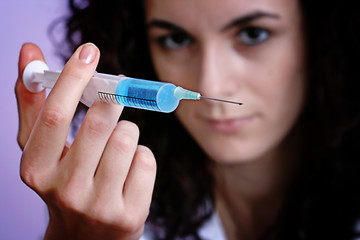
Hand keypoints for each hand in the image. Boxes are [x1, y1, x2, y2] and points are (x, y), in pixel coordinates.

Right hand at [15, 43, 155, 239]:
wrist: (86, 237)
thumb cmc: (64, 181)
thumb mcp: (42, 148)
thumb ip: (34, 101)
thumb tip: (30, 51)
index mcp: (36, 170)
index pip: (55, 116)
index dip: (73, 78)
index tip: (89, 52)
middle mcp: (65, 191)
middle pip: (100, 122)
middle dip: (112, 101)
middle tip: (113, 97)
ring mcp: (99, 206)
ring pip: (128, 138)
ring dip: (127, 131)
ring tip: (116, 147)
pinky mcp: (130, 214)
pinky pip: (146, 160)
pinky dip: (141, 156)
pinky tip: (128, 171)